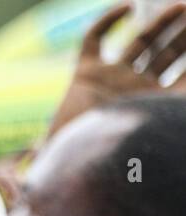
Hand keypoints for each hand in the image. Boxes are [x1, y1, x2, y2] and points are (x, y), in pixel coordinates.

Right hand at [49, 2, 185, 135]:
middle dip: (184, 36)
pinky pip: (94, 41)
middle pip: (166, 55)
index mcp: (155, 102)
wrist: (86, 153)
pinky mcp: (86, 73)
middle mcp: (135, 89)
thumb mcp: (174, 108)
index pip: (184, 73)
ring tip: (180, 6)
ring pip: (139, 43)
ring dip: (160, 24)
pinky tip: (128, 7)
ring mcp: (111, 79)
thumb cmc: (130, 142)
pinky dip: (107, 22)